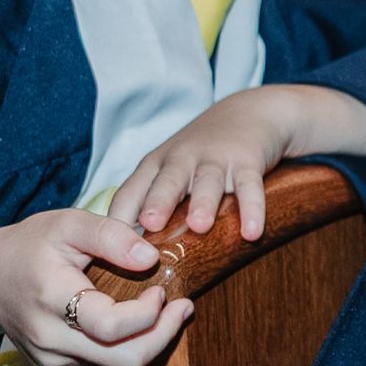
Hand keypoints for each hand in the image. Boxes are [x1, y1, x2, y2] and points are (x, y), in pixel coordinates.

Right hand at [0, 209, 191, 365]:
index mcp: (52, 299)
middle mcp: (50, 339)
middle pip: (124, 360)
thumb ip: (111, 235)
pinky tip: (133, 324)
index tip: (164, 290)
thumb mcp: (68, 224)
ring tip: (161, 310)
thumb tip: (150, 258)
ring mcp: (52, 360)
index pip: (112, 326)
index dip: (149, 313)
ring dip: (150, 342)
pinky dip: (126, 348)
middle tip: (182, 308)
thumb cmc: (29, 246)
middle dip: (164, 336)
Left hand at [108, 89, 298, 241]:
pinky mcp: (247, 161)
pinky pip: (250, 187)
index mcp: (155, 166)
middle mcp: (181, 160)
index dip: (118, 219)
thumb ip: (152, 202)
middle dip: (158, 202)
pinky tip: (252, 232)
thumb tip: (128, 253)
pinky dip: (252, 209)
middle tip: (150, 224)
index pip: (129, 194)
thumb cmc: (202, 152)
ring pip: (207, 181)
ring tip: (200, 225)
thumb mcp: (170, 168)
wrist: (250, 112)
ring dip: (204, 202)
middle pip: (166, 182)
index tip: (113, 250)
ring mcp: (215, 159)